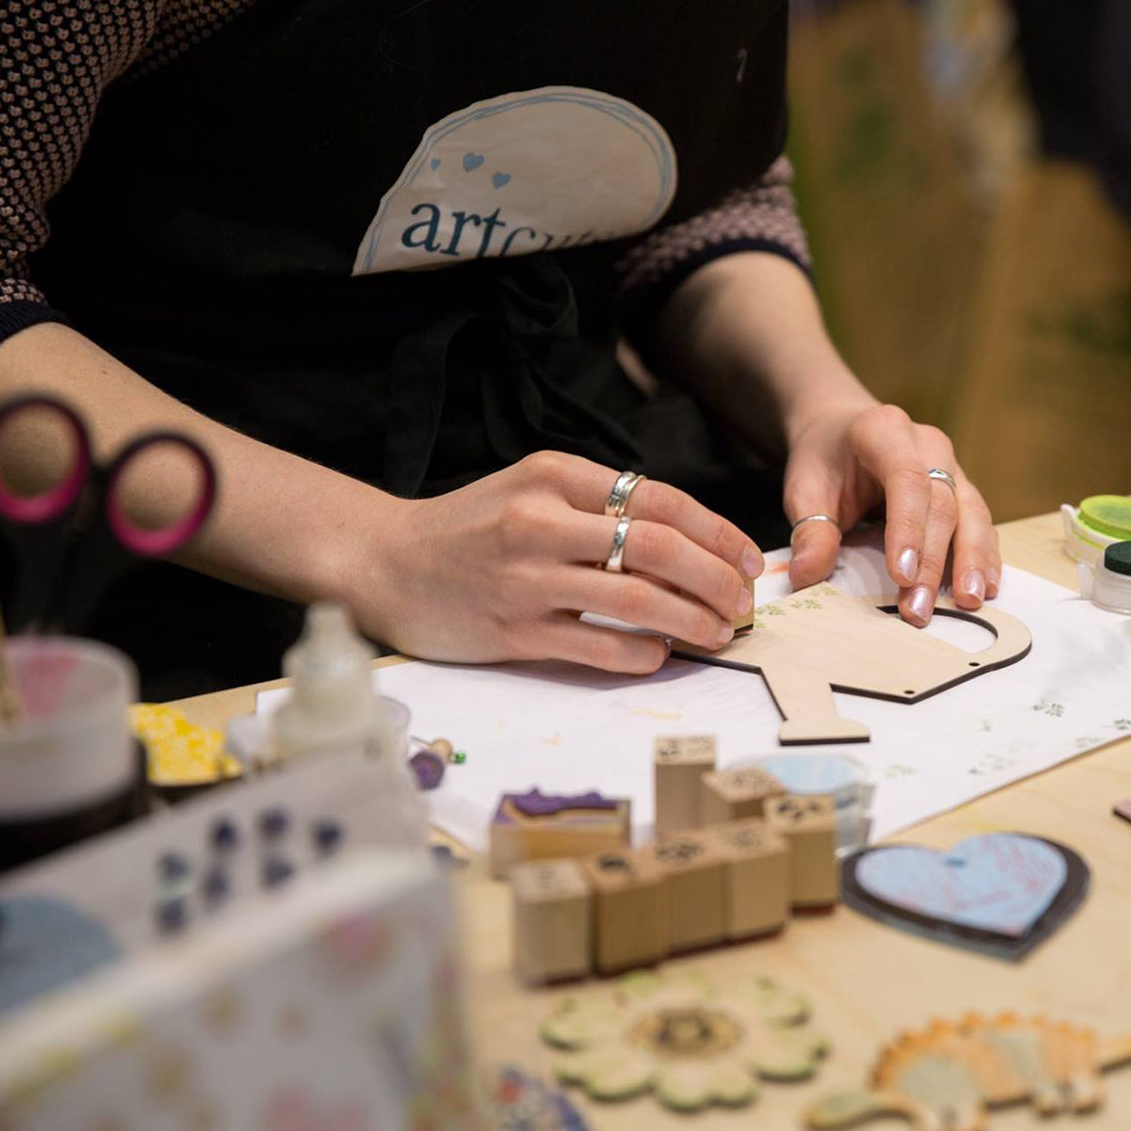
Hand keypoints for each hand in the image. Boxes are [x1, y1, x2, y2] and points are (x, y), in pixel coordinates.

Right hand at [358, 451, 764, 671]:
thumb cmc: (468, 527)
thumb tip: (686, 541)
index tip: (747, 559)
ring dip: (692, 619)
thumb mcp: (530, 490)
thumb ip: (597, 504)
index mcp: (554, 476)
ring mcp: (526, 578)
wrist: (383, 562)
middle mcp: (542, 521)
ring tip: (719, 633)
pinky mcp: (511, 630)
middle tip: (743, 602)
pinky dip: (640, 653)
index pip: (658, 499)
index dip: (716, 532)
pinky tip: (660, 655)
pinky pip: (595, 646)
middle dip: (717, 578)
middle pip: (658, 546)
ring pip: (636, 598)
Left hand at [782, 403, 1000, 624]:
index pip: (905, 479)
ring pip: (971, 512)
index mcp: (884, 431)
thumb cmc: (823, 461)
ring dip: (970, 561)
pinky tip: (985, 587)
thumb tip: (806, 576)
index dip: (907, 528)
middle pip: (941, 503)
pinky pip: (979, 521)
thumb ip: (809, 531)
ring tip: (968, 602)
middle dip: (932, 562)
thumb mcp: (804, 490)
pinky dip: (983, 555)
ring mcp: (951, 465)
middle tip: (918, 609)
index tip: (901, 576)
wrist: (840, 432)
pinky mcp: (961, 488)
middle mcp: (928, 444)